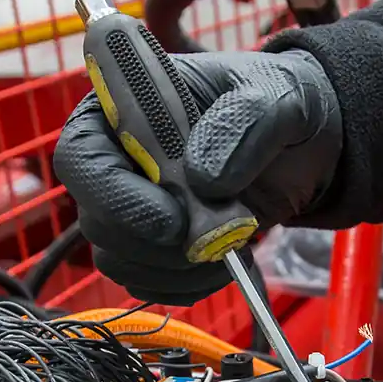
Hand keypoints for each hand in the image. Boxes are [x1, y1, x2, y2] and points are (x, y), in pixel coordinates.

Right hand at [52, 49, 340, 304]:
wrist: (302, 146)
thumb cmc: (278, 104)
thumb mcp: (276, 97)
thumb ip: (242, 123)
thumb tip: (201, 177)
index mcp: (123, 106)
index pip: (80, 157)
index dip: (115, 197)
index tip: (173, 220)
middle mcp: (113, 159)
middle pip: (97, 220)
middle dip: (158, 243)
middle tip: (220, 236)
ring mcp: (129, 206)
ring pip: (119, 260)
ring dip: (177, 268)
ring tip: (233, 245)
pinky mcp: (150, 246)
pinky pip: (147, 283)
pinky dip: (188, 285)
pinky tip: (225, 263)